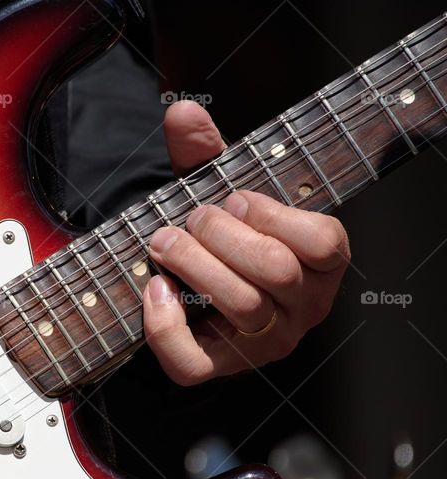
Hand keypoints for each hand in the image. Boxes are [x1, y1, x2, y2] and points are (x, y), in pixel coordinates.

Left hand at [142, 101, 349, 384]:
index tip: (232, 199)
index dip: (271, 215)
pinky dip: (165, 326)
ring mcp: (266, 341)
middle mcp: (304, 306)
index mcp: (322, 262)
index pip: (322, 242)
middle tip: (186, 221)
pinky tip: (155, 290)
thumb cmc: (224, 236)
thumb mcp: (220, 190)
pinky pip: (195, 362)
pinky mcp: (220, 367)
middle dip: (219, 236)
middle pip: (275, 272)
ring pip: (243, 307)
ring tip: (164, 243)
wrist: (201, 284)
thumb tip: (181, 112)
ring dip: (194, 266)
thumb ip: (206, 153)